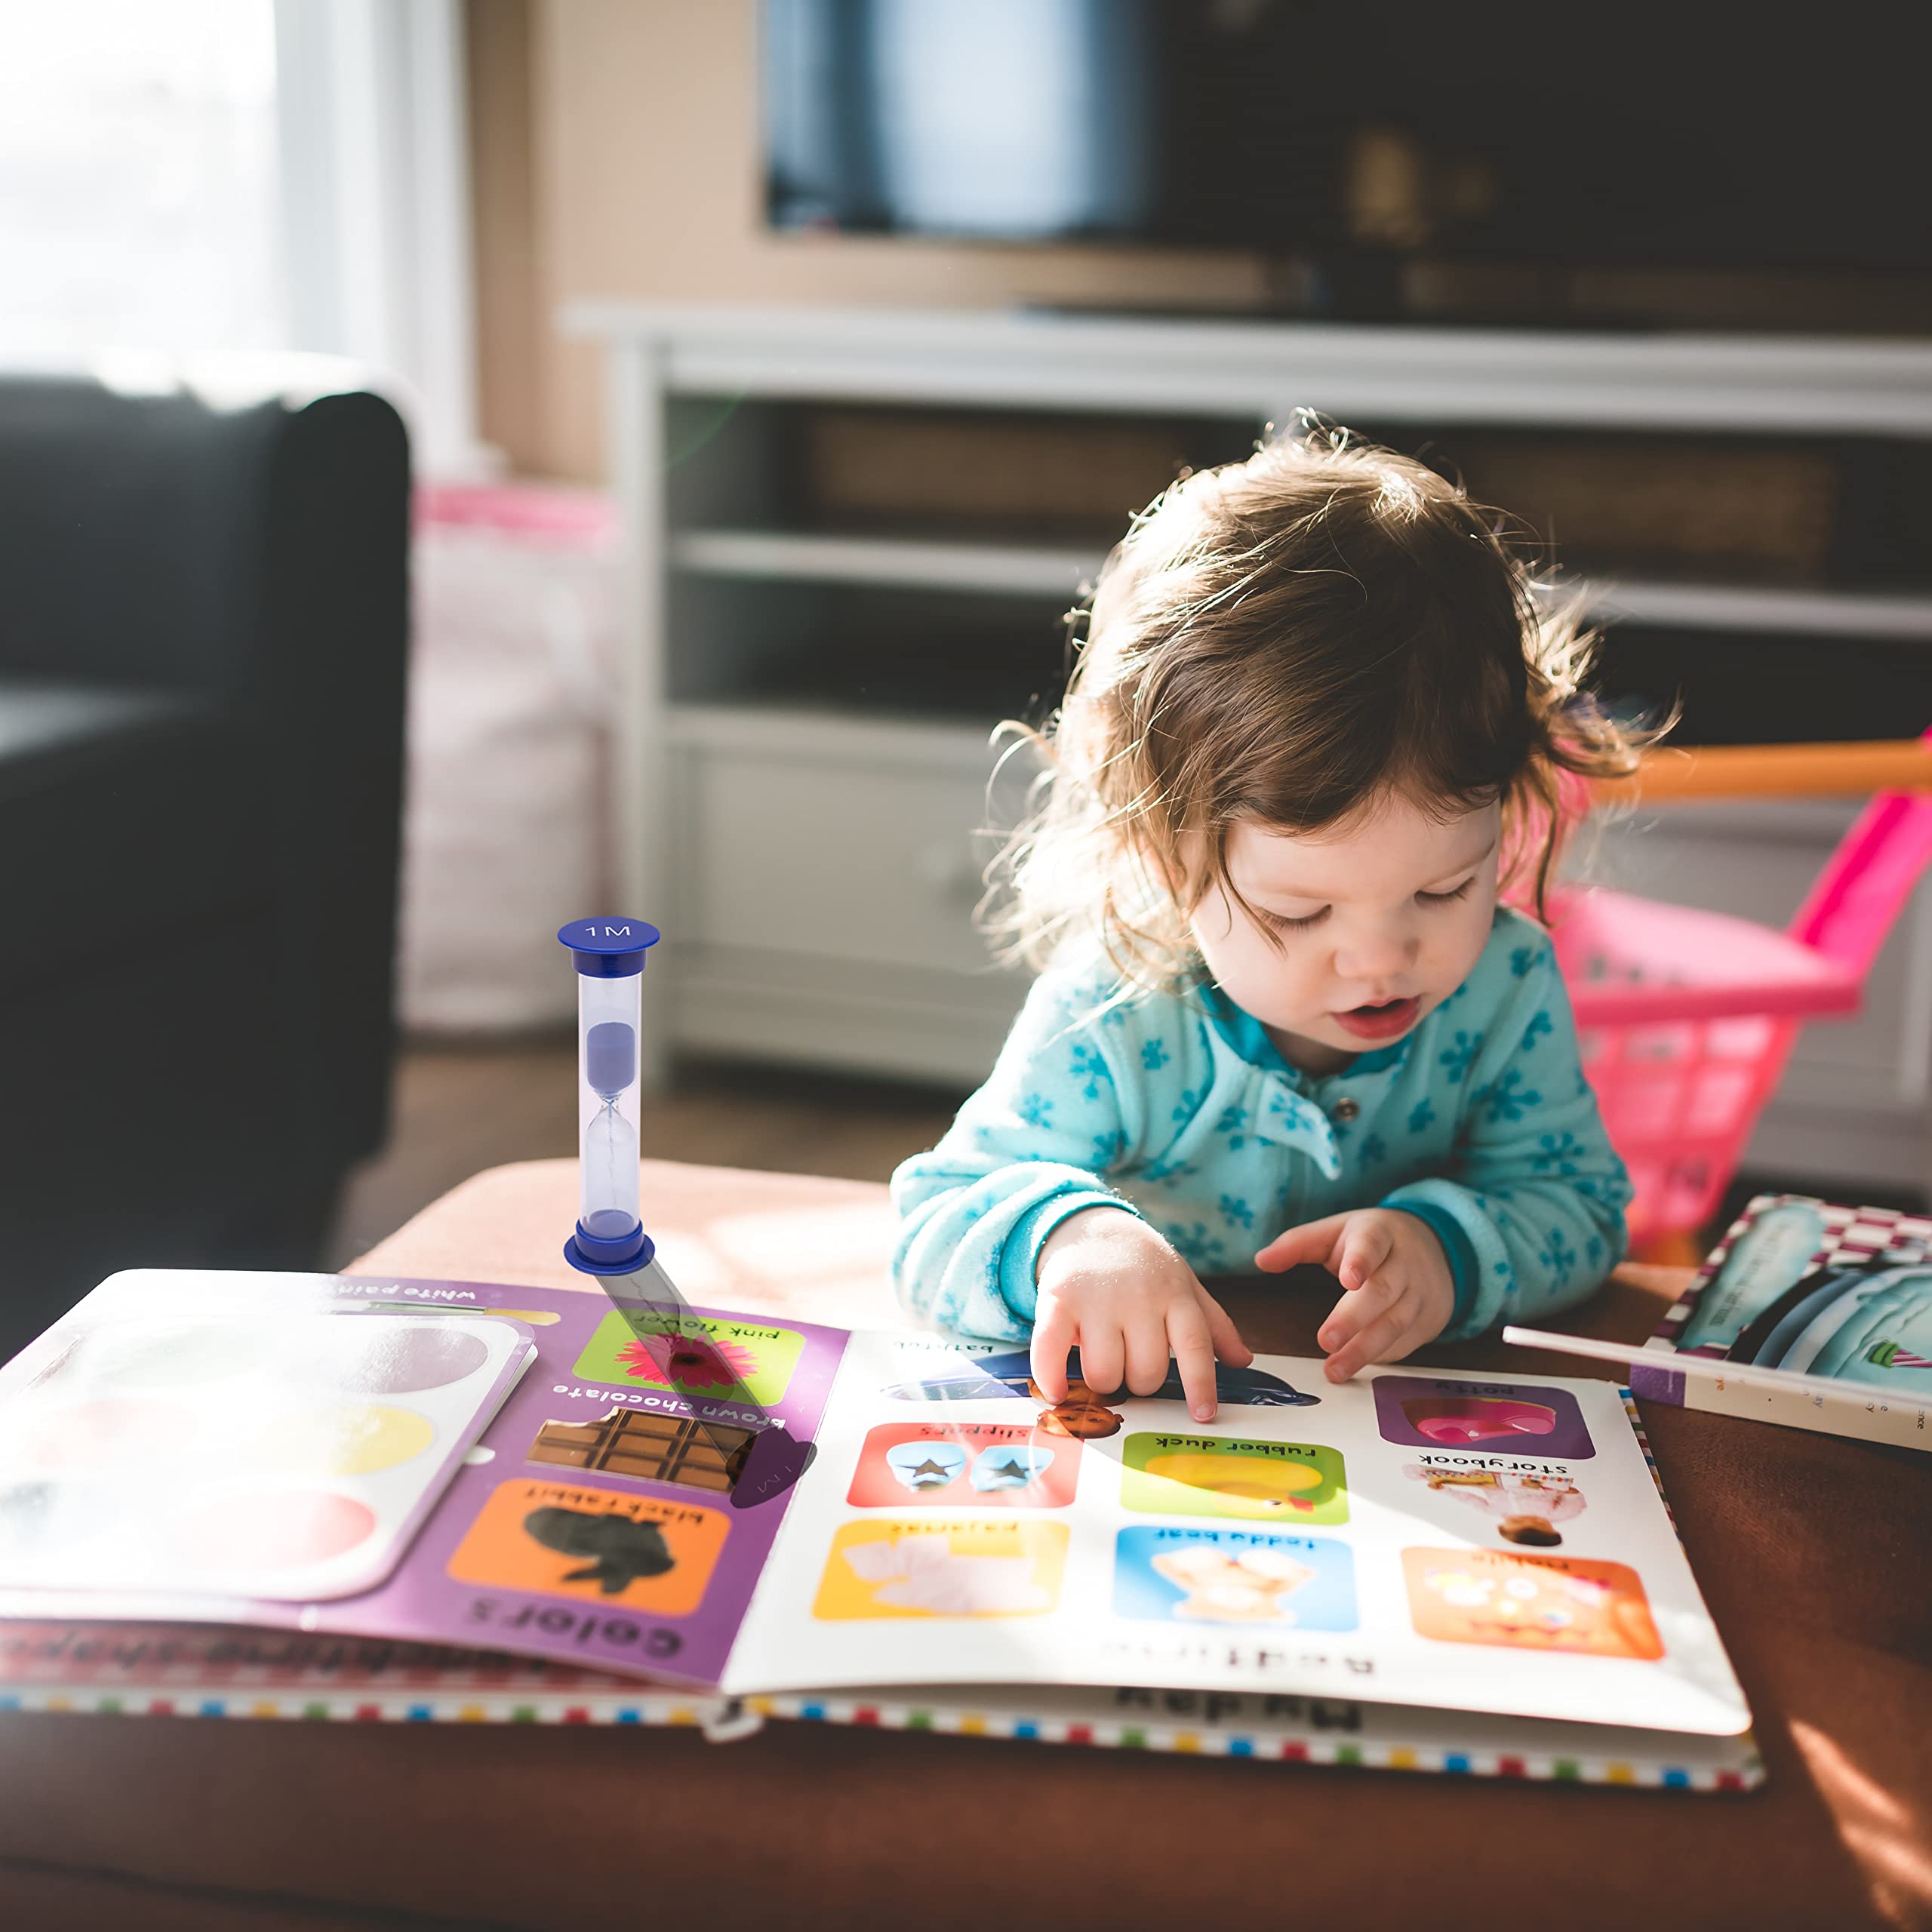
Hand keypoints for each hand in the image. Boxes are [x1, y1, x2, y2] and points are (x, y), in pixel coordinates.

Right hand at [1031, 1207, 1251, 1421]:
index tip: (1203, 1414)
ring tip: (1102, 1359)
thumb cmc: (1143, 1266)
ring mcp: (1097, 1299)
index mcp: (1174, 1296)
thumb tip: (1242, 1361)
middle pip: (1145, 1373)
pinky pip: (1051, 1350)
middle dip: (1139, 1381)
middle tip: (1131, 1363)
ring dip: (1103, 1381)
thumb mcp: (1184, 1285)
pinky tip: (1057, 1392)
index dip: (1200, 1384)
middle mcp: (1138, 1298)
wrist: (1091, 1225)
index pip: (1194, 1345)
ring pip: (1104, 1373)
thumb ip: (1214, 1325)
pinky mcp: (1057, 1300)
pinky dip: (1051, 1378)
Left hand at [1253, 1208, 1454, 1382]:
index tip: (1349, 1279)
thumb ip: (1298, 1244)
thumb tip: (1261, 1260)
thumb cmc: (1372, 1243)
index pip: (1371, 1244)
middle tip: (1325, 1340)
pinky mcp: (1425, 1322)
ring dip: (1364, 1350)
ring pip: (1395, 1323)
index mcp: (1378, 1233)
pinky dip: (1380, 1358)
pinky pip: (1403, 1343)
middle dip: (1354, 1318)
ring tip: (1334, 1370)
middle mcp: (1404, 1263)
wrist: (1435, 1251)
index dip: (1361, 1261)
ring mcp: (1419, 1294)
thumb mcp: (1337, 1232)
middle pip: (1382, 1291)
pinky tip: (1356, 1368)